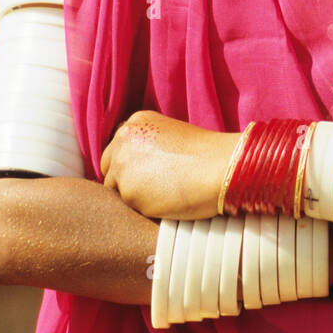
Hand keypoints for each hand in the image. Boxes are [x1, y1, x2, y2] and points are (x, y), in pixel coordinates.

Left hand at [99, 111, 236, 220]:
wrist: (222, 167)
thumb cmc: (206, 155)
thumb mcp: (170, 136)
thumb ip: (147, 147)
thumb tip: (134, 168)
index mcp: (135, 123)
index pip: (117, 150)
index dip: (132, 165)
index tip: (149, 174)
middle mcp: (122, 141)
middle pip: (109, 169)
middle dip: (125, 180)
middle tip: (153, 189)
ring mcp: (122, 166)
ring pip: (117, 190)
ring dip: (134, 196)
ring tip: (165, 193)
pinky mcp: (128, 193)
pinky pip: (130, 207)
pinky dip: (144, 208)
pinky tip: (166, 202)